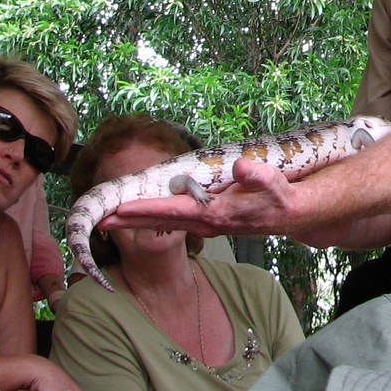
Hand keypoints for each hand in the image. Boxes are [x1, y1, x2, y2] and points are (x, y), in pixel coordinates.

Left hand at [102, 159, 303, 237]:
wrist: (291, 216)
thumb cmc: (281, 197)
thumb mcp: (275, 183)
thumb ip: (258, 175)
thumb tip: (241, 165)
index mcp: (216, 214)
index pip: (174, 211)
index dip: (146, 209)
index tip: (120, 208)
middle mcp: (206, 223)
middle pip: (160, 222)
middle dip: (130, 220)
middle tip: (99, 219)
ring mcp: (204, 225)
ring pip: (163, 223)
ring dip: (136, 221)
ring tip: (108, 219)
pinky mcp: (206, 222)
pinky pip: (172, 222)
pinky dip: (151, 219)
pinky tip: (137, 216)